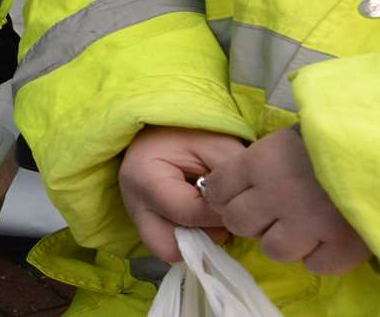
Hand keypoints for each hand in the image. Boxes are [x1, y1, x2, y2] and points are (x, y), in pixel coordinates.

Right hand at [117, 125, 246, 261]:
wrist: (161, 126)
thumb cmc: (186, 131)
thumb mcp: (214, 143)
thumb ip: (230, 174)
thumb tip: (244, 209)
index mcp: (144, 178)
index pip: (188, 213)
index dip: (218, 212)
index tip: (235, 201)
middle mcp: (135, 205)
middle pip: (169, 247)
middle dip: (202, 238)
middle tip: (217, 215)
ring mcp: (137, 218)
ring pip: (170, 251)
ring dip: (198, 239)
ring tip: (211, 212)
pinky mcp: (146, 224)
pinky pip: (171, 244)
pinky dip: (191, 236)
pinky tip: (202, 215)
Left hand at [202, 126, 371, 274]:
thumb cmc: (336, 133)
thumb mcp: (290, 135)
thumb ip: (262, 161)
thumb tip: (234, 185)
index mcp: (260, 162)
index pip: (218, 189)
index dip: (225, 194)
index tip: (238, 195)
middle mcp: (277, 195)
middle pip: (238, 223)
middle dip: (251, 218)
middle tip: (273, 211)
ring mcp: (308, 224)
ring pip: (274, 250)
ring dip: (286, 240)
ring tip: (306, 224)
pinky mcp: (340, 246)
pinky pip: (316, 265)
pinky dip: (322, 254)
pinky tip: (331, 235)